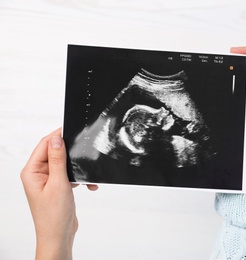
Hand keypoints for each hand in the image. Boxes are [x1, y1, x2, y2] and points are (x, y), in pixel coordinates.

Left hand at [20, 128, 97, 259]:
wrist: (59, 236)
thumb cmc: (53, 215)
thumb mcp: (58, 184)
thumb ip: (57, 160)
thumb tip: (56, 139)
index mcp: (32, 172)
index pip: (44, 145)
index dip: (57, 136)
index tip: (70, 129)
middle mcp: (38, 174)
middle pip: (54, 153)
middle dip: (70, 153)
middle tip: (83, 149)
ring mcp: (48, 181)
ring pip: (64, 163)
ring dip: (76, 168)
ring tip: (86, 175)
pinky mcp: (57, 187)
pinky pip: (69, 174)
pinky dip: (79, 177)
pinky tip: (87, 184)